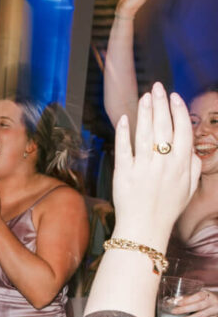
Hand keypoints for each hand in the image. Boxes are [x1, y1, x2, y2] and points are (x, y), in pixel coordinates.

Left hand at [111, 83, 200, 251]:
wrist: (144, 228)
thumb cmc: (167, 208)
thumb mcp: (189, 189)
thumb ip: (193, 166)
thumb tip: (192, 148)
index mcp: (182, 165)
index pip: (182, 131)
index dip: (178, 111)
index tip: (174, 97)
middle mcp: (163, 163)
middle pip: (163, 127)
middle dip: (161, 104)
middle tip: (157, 87)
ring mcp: (143, 167)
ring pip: (144, 133)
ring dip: (144, 112)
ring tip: (144, 97)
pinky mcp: (123, 173)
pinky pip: (123, 148)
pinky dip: (123, 132)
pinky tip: (124, 119)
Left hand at [170, 289, 217, 316]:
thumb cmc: (210, 297)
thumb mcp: (203, 294)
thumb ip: (190, 296)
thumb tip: (175, 299)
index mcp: (209, 294)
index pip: (198, 296)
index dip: (188, 300)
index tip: (177, 303)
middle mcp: (213, 303)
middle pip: (198, 307)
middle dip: (184, 310)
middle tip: (173, 312)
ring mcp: (214, 311)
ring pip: (200, 316)